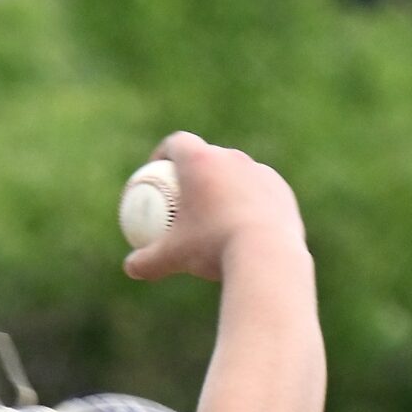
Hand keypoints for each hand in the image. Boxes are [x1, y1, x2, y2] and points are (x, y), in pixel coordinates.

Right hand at [122, 131, 306, 284]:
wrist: (268, 255)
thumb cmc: (214, 248)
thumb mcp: (174, 258)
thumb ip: (149, 261)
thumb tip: (130, 268)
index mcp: (200, 162)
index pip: (177, 143)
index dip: (164, 152)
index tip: (158, 168)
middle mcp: (232, 158)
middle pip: (208, 153)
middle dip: (196, 166)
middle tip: (186, 189)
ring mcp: (260, 172)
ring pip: (237, 172)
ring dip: (225, 183)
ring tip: (218, 206)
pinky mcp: (281, 190)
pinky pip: (259, 192)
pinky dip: (249, 202)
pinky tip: (244, 223)